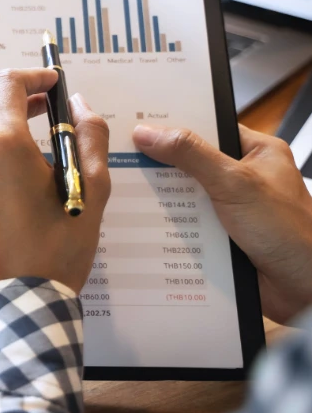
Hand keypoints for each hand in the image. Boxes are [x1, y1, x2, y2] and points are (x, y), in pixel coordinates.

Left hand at [0, 68, 111, 298]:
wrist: (18, 305)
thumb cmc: (56, 252)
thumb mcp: (90, 190)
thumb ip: (90, 135)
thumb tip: (79, 106)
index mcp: (0, 145)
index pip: (7, 84)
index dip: (32, 77)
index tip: (50, 82)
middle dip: (19, 109)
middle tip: (47, 117)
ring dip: (2, 145)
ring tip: (32, 171)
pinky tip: (9, 199)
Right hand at [134, 123, 311, 323]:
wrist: (305, 288)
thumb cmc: (288, 231)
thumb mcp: (235, 183)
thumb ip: (191, 155)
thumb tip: (148, 132)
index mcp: (256, 152)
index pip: (207, 128)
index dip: (172, 125)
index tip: (135, 123)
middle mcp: (243, 178)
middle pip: (190, 163)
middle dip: (159, 165)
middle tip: (120, 158)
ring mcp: (230, 208)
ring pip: (184, 196)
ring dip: (161, 199)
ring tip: (122, 190)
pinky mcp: (220, 236)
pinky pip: (185, 224)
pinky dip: (167, 226)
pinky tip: (141, 222)